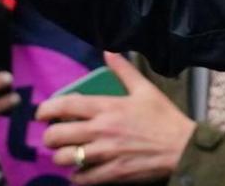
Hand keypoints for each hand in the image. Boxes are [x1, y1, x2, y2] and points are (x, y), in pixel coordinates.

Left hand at [37, 52, 196, 184]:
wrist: (182, 148)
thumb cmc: (163, 118)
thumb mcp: (145, 89)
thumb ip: (124, 70)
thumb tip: (109, 51)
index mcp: (107, 107)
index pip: (65, 106)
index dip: (46, 109)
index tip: (41, 114)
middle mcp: (101, 130)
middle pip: (58, 136)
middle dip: (49, 137)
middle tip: (53, 137)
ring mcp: (105, 154)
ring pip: (66, 159)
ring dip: (61, 158)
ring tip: (65, 155)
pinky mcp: (112, 173)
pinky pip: (82, 178)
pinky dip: (76, 177)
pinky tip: (79, 172)